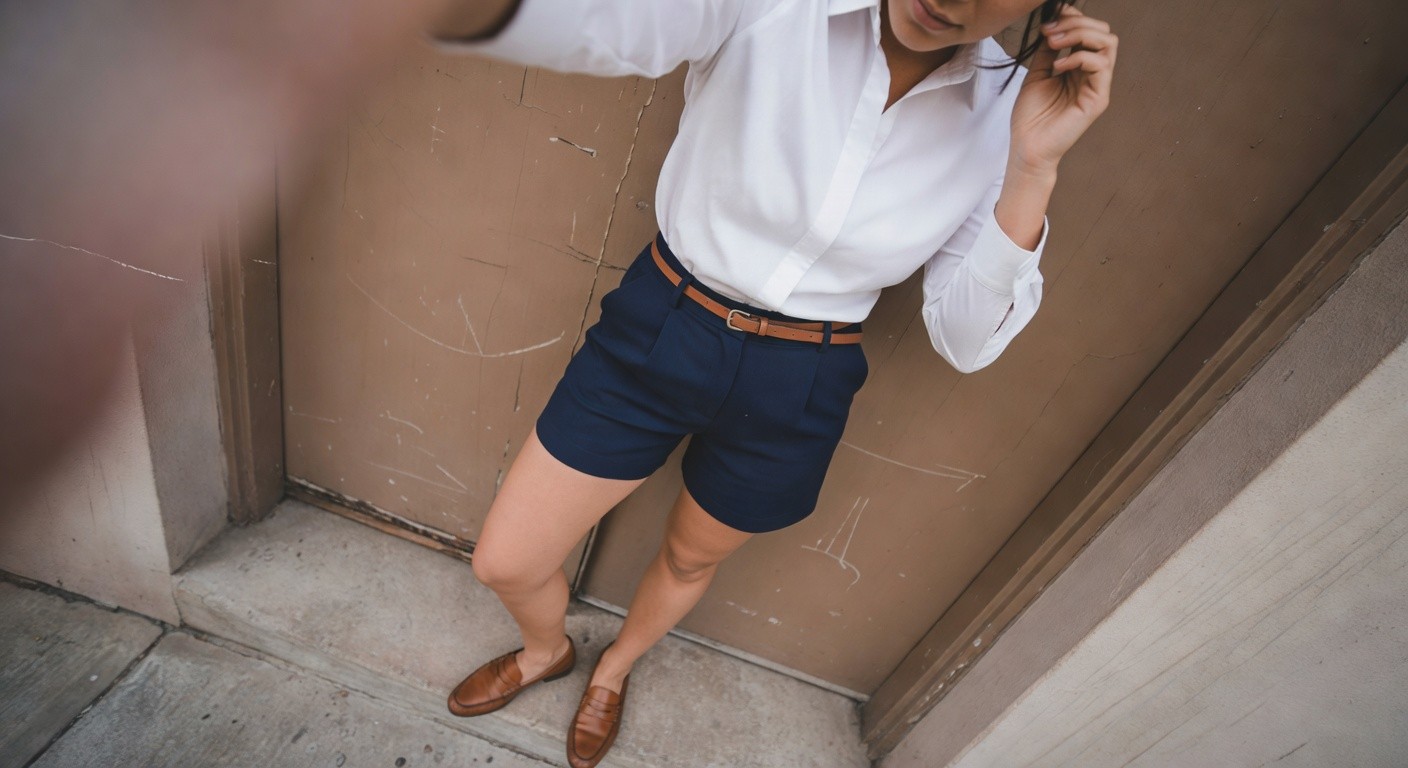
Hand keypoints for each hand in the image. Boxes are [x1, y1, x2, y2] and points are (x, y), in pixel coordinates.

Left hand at [1008, 5, 1117, 176]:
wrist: (1027, 147)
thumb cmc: (1031, 116)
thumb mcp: (1038, 73)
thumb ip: (1049, 50)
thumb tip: (1052, 25)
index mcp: (1080, 67)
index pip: (1091, 32)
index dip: (1075, 18)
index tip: (1051, 18)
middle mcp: (1093, 74)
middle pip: (1103, 32)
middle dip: (1077, 24)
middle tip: (1050, 33)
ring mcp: (1098, 86)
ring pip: (1108, 43)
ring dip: (1079, 35)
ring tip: (1054, 44)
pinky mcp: (1098, 99)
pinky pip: (1101, 65)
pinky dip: (1078, 58)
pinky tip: (1057, 68)